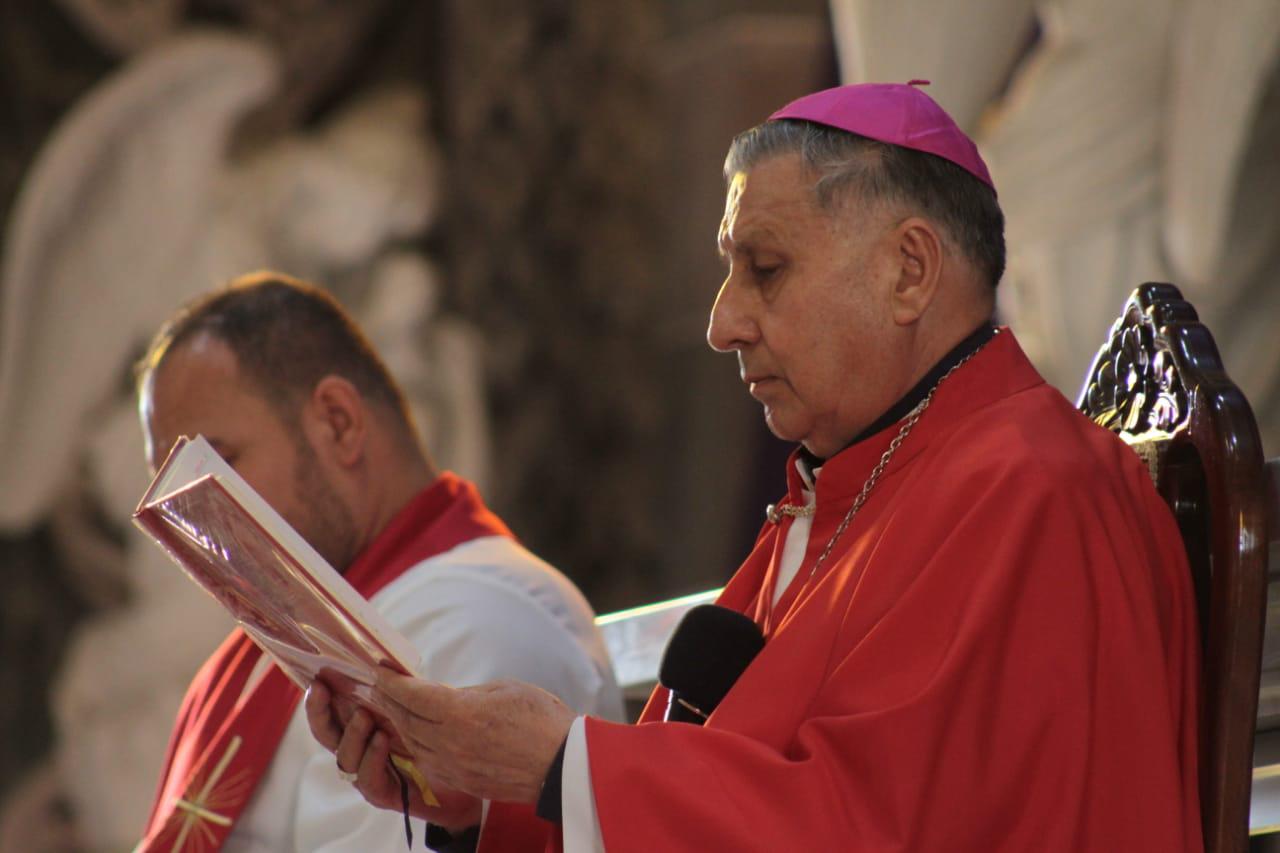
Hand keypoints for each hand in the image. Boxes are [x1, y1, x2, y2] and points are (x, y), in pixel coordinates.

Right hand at [303, 681, 481, 828]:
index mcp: (364, 726)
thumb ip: (398, 688)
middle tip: (321, 690)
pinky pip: (369, 780)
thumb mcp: (419, 705)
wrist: (466, 774)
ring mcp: (370, 773)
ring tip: (364, 715)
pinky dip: (371, 758)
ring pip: (345, 759)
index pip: (332, 713)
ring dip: (351, 735)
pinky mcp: (385, 794)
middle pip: (327, 736)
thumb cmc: (440, 736)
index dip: (319, 698)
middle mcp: (361, 750)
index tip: (317, 678)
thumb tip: (381, 661)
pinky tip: (381, 740)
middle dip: (319, 713)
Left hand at [374, 666, 576, 803]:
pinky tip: (416, 734)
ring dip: (399, 723)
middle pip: (406, 719)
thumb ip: (468, 693)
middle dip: (390, 700)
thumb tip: (447, 695)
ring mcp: (454, 765)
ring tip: (393, 708)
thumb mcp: (505, 689)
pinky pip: (428, 760)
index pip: (412, 695)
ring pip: (413, 742)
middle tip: (380, 685)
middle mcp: (450, 741)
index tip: (382, 670)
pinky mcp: (462, 781)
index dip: (393, 682)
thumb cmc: (542, 721)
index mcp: (460, 713)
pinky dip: (416, 744)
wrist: (562, 765)